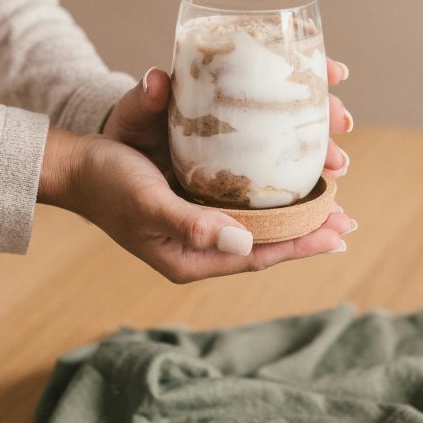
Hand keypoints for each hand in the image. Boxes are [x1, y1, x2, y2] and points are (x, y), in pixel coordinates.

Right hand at [40, 60, 355, 282]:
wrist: (74, 164)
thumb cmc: (105, 184)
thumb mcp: (146, 203)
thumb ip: (192, 226)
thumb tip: (246, 244)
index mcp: (191, 258)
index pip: (258, 257)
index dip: (300, 245)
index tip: (340, 235)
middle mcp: (202, 242)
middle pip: (266, 240)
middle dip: (307, 229)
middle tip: (348, 219)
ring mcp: (200, 220)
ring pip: (259, 219)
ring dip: (295, 209)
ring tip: (332, 199)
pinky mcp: (196, 194)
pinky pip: (244, 198)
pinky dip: (272, 190)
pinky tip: (291, 178)